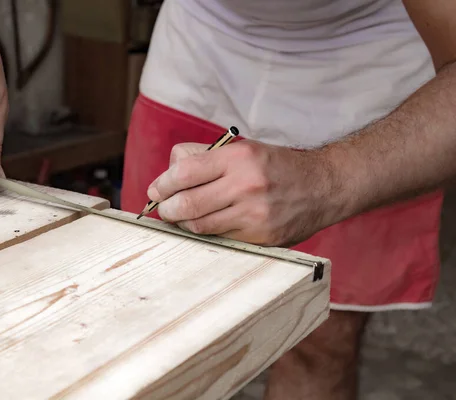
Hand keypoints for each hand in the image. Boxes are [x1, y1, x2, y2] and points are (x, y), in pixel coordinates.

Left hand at [146, 140, 340, 245]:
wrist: (323, 187)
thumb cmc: (277, 166)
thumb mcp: (243, 148)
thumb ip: (204, 155)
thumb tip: (170, 170)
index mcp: (239, 158)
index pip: (184, 173)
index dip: (162, 184)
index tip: (155, 191)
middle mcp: (246, 186)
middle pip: (187, 204)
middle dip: (166, 209)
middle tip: (162, 209)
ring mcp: (255, 215)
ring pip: (200, 225)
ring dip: (183, 223)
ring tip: (180, 217)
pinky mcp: (262, 237)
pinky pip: (221, 237)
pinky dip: (207, 232)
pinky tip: (206, 224)